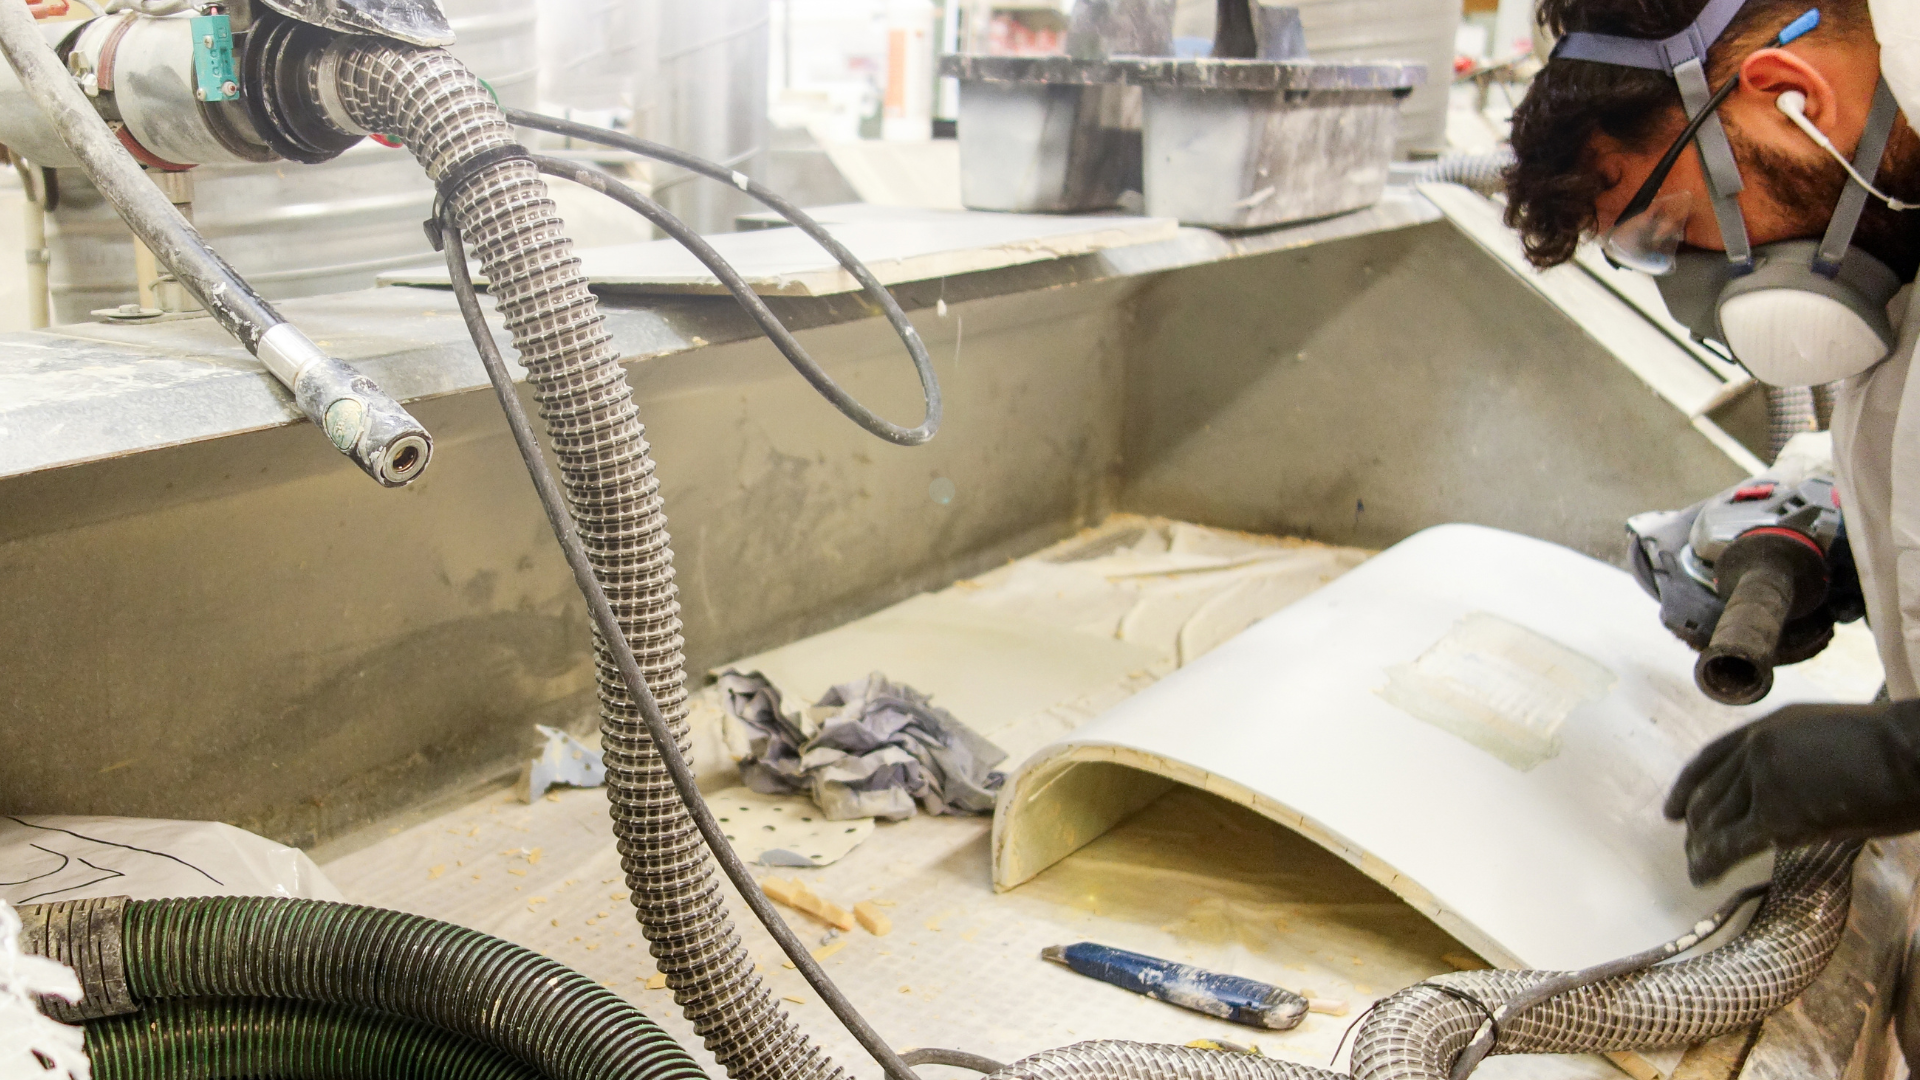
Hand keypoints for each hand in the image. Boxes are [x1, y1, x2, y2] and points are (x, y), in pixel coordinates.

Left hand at [1663, 700, 1919, 883]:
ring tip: (1694, 867)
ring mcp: (1764, 779)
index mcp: (1772, 726)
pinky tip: (1702, 878)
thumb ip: (1806, 763)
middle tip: (1688, 845)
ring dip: (1700, 847)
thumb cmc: (1900, 751)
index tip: (1673, 809)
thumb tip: (1800, 796)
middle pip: (1710, 792)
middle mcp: (1758, 748)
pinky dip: (1710, 863)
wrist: (1916, 753)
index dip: (1688, 786)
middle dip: (1695, 823)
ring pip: (1716, 819)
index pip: (1713, 758)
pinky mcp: (1778, 814)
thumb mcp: (1838, 741)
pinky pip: (1730, 844)